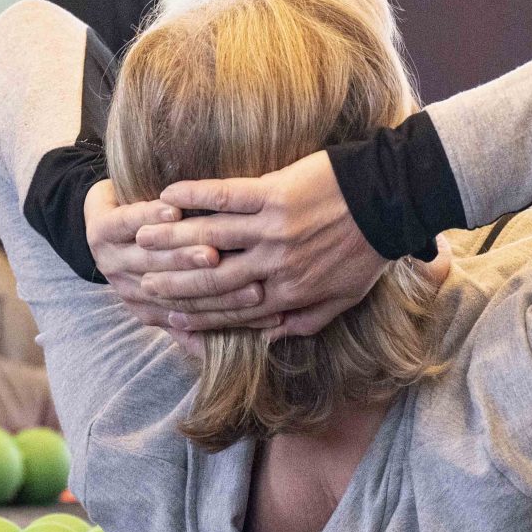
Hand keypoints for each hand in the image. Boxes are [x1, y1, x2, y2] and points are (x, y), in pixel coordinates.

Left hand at [87, 179, 278, 342]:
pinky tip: (173, 210)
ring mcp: (112, 261)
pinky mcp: (99, 231)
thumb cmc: (162, 242)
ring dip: (181, 253)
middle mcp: (132, 289)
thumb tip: (263, 337)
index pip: (194, 312)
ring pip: (152, 260)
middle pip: (174, 289)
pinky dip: (150, 216)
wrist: (111, 206)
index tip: (260, 299)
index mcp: (151, 307)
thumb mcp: (188, 275)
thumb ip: (212, 308)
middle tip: (242, 280)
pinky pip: (127, 224)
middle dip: (207, 284)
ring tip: (210, 249)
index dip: (227, 307)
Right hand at [134, 151, 391, 341]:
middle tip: (139, 278)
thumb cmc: (369, 250)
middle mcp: (275, 266)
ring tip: (141, 238)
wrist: (392, 201)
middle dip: (172, 280)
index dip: (196, 313)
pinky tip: (168, 195)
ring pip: (210, 238)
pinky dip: (194, 196)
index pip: (232, 309)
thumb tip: (271, 338)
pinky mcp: (275, 193)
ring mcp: (274, 229)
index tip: (167, 314)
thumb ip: (304, 321)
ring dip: (170, 238)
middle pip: (212, 277)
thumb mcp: (343, 299)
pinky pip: (225, 197)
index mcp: (290, 294)